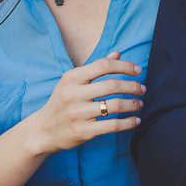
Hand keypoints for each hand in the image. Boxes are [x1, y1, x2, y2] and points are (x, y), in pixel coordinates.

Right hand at [25, 52, 144, 154]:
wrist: (43, 131)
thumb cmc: (62, 102)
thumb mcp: (72, 82)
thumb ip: (95, 67)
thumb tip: (117, 53)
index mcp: (71, 77)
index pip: (103, 65)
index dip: (124, 66)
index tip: (138, 70)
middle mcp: (73, 94)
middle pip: (112, 85)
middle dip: (132, 86)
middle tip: (142, 89)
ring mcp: (78, 114)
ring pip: (114, 105)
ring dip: (132, 104)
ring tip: (140, 104)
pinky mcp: (83, 131)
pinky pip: (112, 126)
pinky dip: (128, 123)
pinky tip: (136, 121)